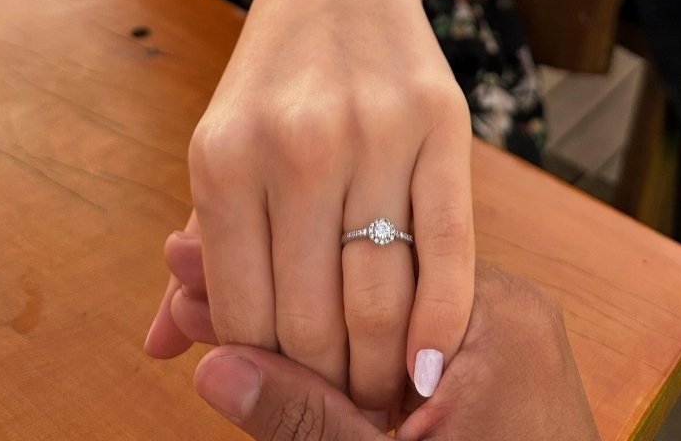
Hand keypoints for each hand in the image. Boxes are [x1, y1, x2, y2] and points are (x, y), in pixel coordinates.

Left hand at [145, 0, 475, 415]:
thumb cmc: (272, 78)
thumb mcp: (221, 149)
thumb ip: (196, 252)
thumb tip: (157, 350)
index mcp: (221, 159)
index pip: (242, 319)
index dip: (271, 380)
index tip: (294, 403)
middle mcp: (292, 147)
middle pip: (311, 322)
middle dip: (330, 387)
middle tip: (348, 408)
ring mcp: (370, 132)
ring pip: (379, 298)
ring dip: (383, 369)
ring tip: (386, 390)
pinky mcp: (439, 122)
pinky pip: (447, 249)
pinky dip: (440, 322)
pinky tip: (431, 360)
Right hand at [189, 260, 598, 439]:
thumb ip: (308, 421)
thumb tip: (216, 369)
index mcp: (490, 316)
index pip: (358, 259)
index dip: (269, 265)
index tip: (189, 260)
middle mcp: (500, 307)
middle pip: (359, 274)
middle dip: (269, 278)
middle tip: (180, 269)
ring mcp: (497, 334)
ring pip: (371, 302)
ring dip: (296, 307)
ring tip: (204, 294)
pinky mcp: (490, 367)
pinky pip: (398, 335)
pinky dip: (340, 343)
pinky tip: (271, 340)